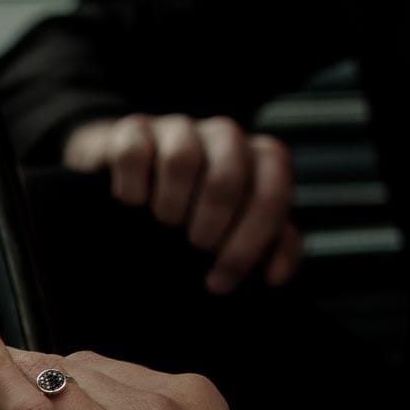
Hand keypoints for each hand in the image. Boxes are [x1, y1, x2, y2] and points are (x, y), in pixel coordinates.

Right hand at [0, 307, 239, 409]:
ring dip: (69, 375)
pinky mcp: (193, 385)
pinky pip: (132, 368)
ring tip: (62, 397)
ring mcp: (170, 398)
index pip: (33, 402)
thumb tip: (14, 406)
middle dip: (26, 365)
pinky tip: (108, 402)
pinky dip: (112, 380)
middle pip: (59, 374)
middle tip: (2, 362)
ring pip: (93, 363)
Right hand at [62, 114, 301, 293]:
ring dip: (171, 206)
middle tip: (195, 247)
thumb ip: (274, 249)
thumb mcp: (244, 230)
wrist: (138, 181)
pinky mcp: (134, 128)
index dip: (248, 244)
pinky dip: (132, 188)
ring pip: (181, 160)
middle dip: (210, 226)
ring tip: (166, 223)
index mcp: (262, 158)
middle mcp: (226, 136)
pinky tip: (135, 204)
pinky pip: (134, 153)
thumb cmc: (202, 210)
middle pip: (226, 178)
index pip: (271, 194)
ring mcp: (180, 128)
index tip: (221, 280)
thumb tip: (276, 274)